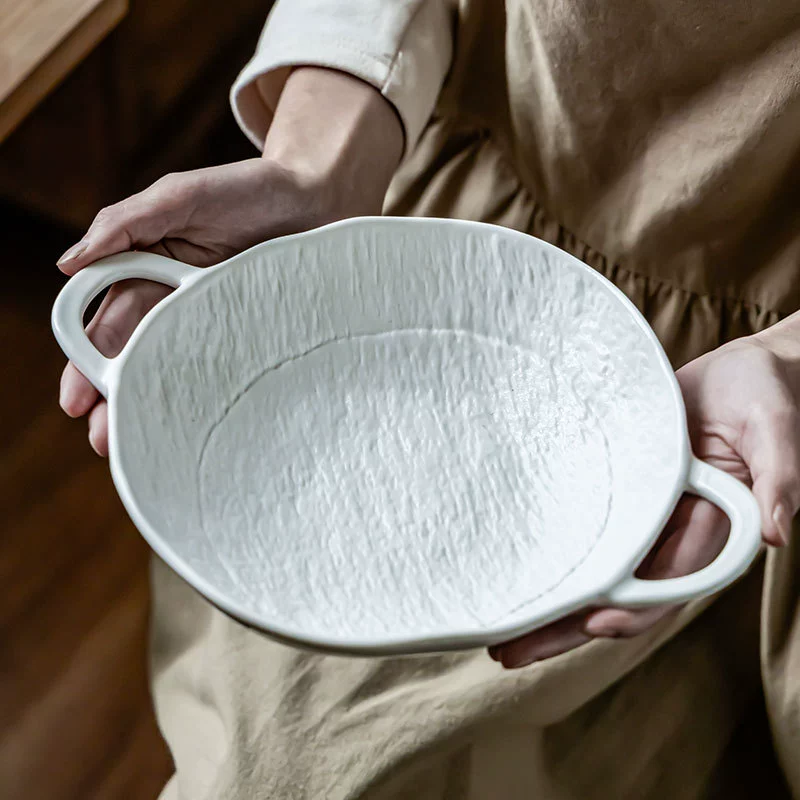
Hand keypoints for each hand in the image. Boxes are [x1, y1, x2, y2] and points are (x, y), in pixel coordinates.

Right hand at [58, 67, 401, 455]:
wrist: (319, 196)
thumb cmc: (247, 189)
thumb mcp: (179, 197)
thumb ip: (124, 225)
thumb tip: (66, 266)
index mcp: (148, 272)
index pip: (106, 325)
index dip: (87, 362)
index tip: (75, 400)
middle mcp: (178, 303)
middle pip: (137, 359)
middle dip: (117, 400)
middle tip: (103, 442)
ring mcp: (218, 322)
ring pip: (179, 373)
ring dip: (158, 410)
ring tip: (144, 447)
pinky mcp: (255, 334)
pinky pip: (228, 371)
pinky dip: (210, 400)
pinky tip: (201, 428)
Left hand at [490, 336, 799, 667]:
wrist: (740, 370)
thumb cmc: (764, 394)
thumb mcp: (775, 429)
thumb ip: (780, 477)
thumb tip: (777, 532)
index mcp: (713, 525)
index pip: (671, 581)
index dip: (637, 608)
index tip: (596, 624)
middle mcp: (671, 528)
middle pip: (618, 590)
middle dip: (567, 625)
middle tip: (509, 650)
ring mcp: (642, 511)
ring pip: (593, 567)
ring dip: (550, 600)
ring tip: (496, 629)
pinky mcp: (619, 487)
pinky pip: (586, 527)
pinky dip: (556, 551)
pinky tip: (516, 568)